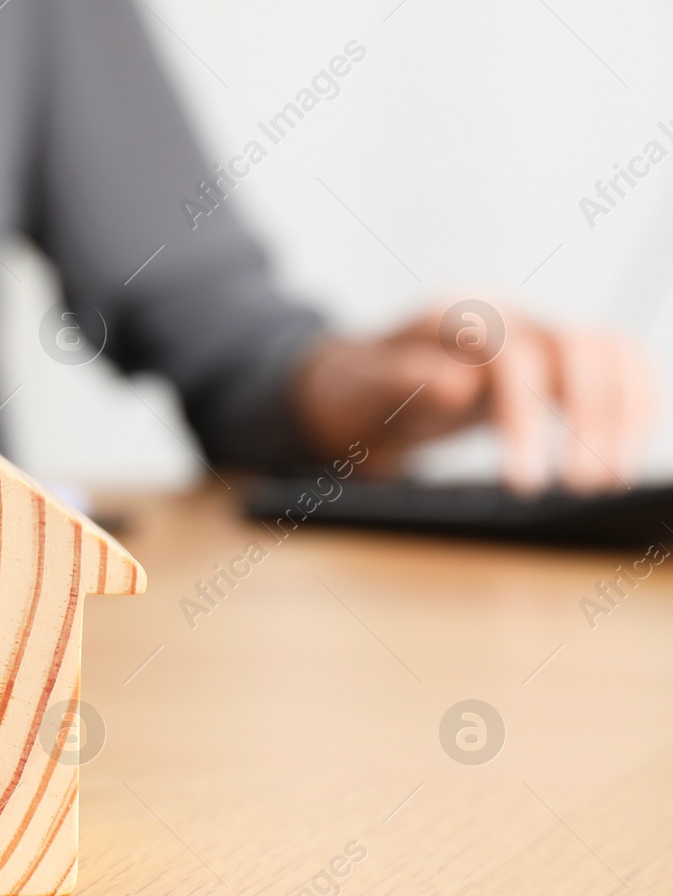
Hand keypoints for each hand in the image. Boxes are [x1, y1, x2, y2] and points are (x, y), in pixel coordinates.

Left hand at [292, 304, 657, 492]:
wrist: (362, 381)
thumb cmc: (356, 389)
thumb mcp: (356, 389)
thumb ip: (396, 380)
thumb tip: (458, 382)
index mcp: (455, 316)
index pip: (509, 356)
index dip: (525, 417)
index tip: (523, 485)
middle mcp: (505, 315)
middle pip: (574, 346)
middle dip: (589, 416)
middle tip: (583, 487)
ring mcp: (534, 331)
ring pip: (606, 352)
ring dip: (621, 412)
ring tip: (610, 481)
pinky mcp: (554, 360)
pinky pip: (613, 366)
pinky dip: (632, 403)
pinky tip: (627, 452)